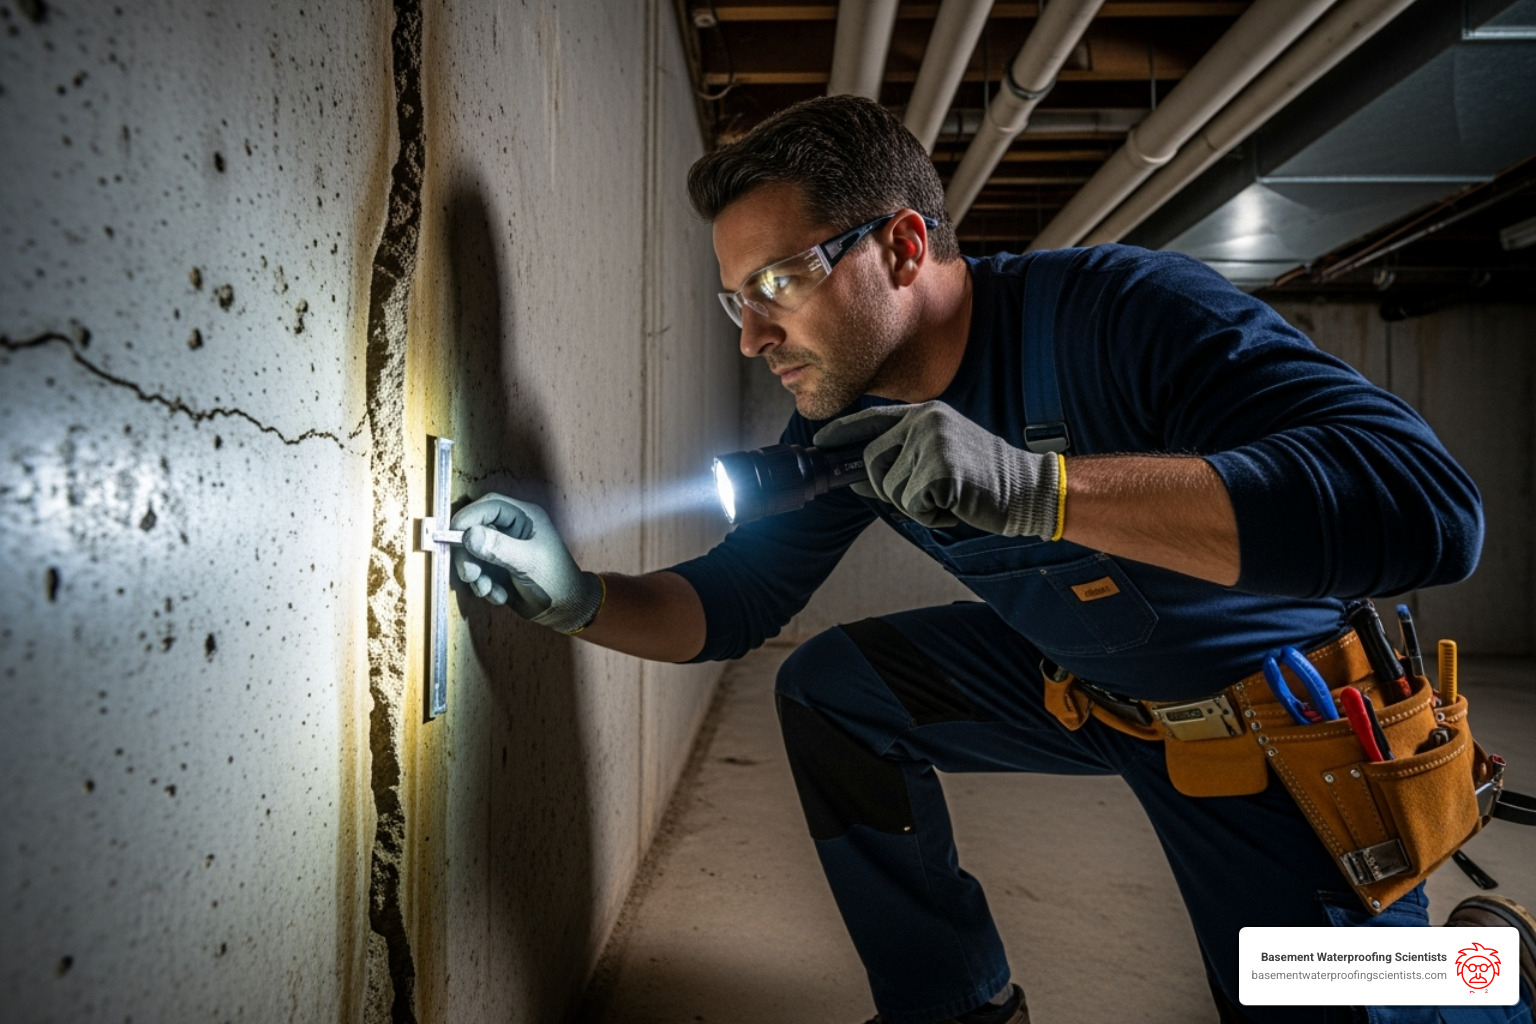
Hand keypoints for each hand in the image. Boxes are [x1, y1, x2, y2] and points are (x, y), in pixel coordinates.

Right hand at [450, 494, 603, 633]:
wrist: (565, 610)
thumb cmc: (555, 580)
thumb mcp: (528, 562)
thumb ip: (498, 548)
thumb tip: (468, 535)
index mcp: (524, 517)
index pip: (490, 506)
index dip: (469, 517)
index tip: (452, 535)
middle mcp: (511, 530)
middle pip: (475, 531)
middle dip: (469, 555)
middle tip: (470, 575)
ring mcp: (503, 549)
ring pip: (473, 554)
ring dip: (476, 576)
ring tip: (489, 590)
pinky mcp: (497, 569)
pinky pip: (479, 573)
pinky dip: (484, 587)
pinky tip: (500, 596)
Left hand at [813, 401, 1060, 537]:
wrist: (1027, 489)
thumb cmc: (983, 479)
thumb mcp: (939, 457)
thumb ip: (901, 460)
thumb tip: (856, 478)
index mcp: (925, 414)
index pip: (871, 419)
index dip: (841, 433)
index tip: (819, 442)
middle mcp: (925, 422)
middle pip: (872, 461)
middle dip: (886, 489)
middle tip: (924, 497)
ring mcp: (933, 443)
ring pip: (890, 487)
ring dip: (914, 505)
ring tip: (948, 497)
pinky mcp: (941, 470)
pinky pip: (910, 504)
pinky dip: (929, 515)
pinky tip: (955, 506)